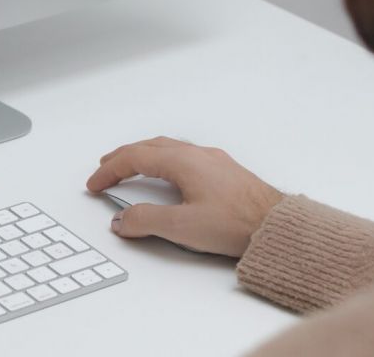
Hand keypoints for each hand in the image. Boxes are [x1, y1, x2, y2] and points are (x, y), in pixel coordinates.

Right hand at [85, 137, 282, 256]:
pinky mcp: (225, 172)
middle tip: (105, 168)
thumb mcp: (182, 227)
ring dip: (143, 155)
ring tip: (131, 167)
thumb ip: (145, 221)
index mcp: (183, 162)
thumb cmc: (238, 223)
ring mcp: (213, 161)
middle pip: (149, 146)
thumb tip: (122, 219)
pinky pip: (184, 155)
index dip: (109, 170)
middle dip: (123, 157)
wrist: (278, 226)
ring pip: (168, 148)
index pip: (134, 158)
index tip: (95, 183)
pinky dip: (163, 160)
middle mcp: (197, 155)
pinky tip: (169, 174)